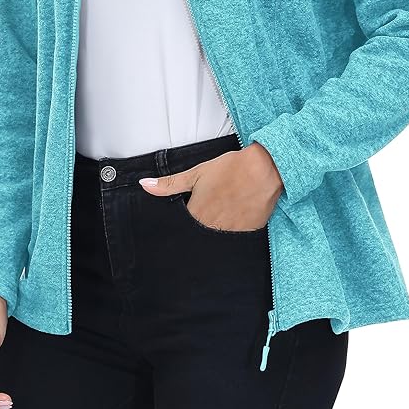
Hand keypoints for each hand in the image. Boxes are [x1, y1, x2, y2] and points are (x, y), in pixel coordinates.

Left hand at [138, 141, 283, 230]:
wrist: (264, 169)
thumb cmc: (230, 168)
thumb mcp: (196, 173)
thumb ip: (169, 184)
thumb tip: (144, 185)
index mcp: (196, 214)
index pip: (181, 230)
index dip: (181, 225)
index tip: (185, 221)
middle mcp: (212, 227)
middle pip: (198, 237)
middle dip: (197, 231)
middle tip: (206, 215)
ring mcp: (231, 232)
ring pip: (216, 240)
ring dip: (215, 232)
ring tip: (221, 215)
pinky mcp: (249, 232)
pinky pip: (235, 239)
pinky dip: (233, 231)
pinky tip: (235, 217)